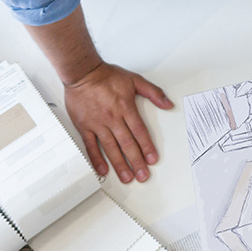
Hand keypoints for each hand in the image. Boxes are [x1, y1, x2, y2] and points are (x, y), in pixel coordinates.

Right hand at [63, 61, 173, 183]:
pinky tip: (103, 170)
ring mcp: (98, 124)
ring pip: (111, 148)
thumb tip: (168, 104)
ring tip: (127, 177)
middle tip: (142, 175)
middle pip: (127, 143)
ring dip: (120, 164)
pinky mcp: (85, 127)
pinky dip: (97, 159)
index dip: (147, 146)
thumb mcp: (135, 80)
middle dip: (136, 161)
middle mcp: (112, 118)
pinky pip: (91, 146)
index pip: (139, 131)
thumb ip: (153, 92)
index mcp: (126, 107)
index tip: (152, 159)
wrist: (83, 73)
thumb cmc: (107, 76)